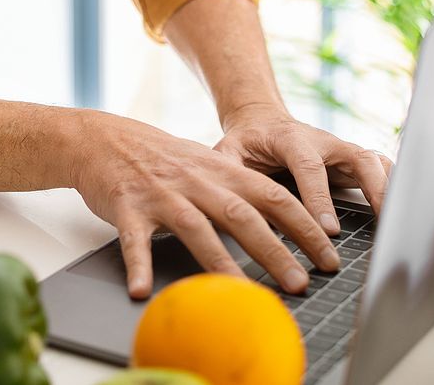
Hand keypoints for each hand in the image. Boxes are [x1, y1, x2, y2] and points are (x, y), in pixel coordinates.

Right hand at [72, 113, 343, 299]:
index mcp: (221, 170)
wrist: (104, 138)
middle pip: (241, 215)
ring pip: (195, 228)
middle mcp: (195, 180)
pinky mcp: (127, 207)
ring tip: (238, 295)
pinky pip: (134, 239)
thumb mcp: (207, 164)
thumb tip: (288, 223)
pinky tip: (142, 289)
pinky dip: (138, 264)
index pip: (273, 196)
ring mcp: (161, 194)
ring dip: (219, 263)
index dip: (304, 225)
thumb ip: (241, 189)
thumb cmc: (162, 158)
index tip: (329, 255)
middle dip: (274, 250)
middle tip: (300, 283)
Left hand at [213, 102, 393, 235]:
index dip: (320, 199)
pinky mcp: (353, 160)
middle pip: (358, 159)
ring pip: (376, 162)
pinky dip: (395, 187)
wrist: (262, 120)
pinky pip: (381, 169)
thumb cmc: (245, 141)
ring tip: (401, 223)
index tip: (329, 231)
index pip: (310, 168)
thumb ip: (227, 170)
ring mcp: (342, 150)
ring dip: (391, 189)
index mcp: (290, 139)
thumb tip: (225, 202)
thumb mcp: (228, 152)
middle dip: (373, 190)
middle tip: (383, 224)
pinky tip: (402, 213)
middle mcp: (324, 141)